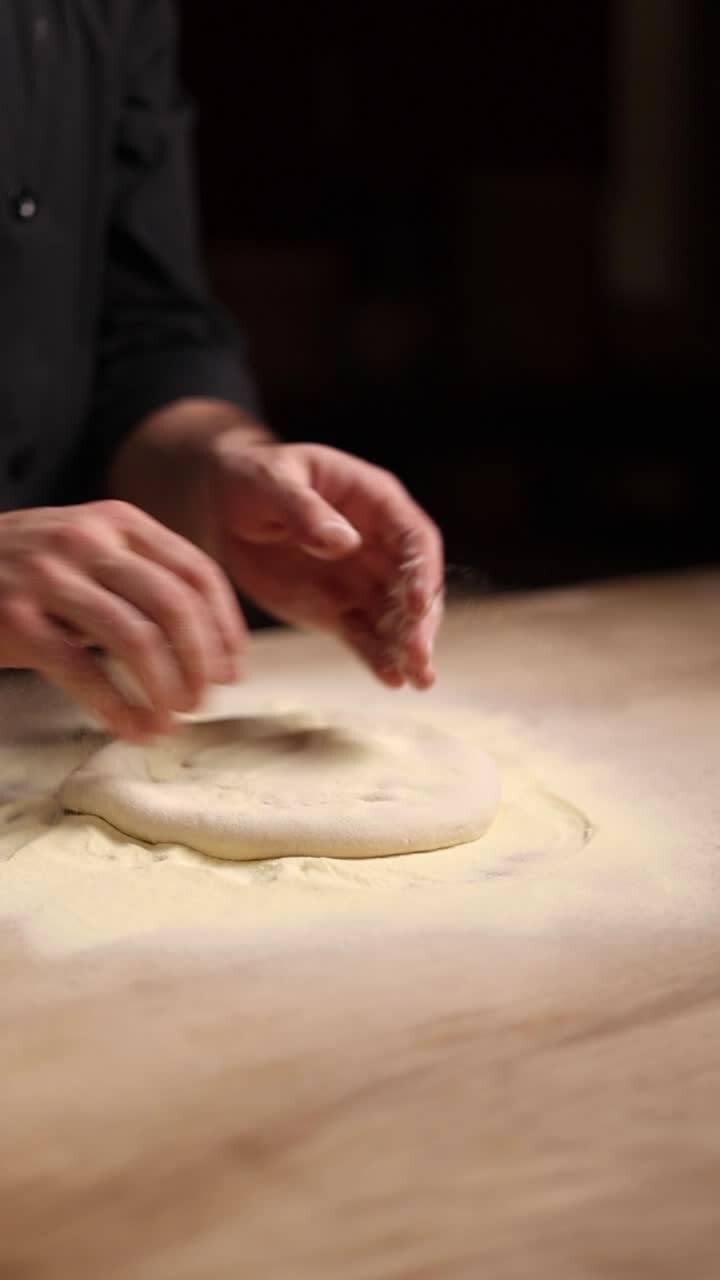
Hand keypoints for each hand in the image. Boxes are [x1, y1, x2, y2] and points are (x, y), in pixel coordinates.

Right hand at [0, 501, 245, 739]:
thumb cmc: (24, 570)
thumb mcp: (85, 548)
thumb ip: (139, 575)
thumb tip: (208, 644)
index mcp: (117, 521)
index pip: (196, 572)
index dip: (225, 627)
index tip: (232, 669)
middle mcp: (87, 540)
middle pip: (175, 607)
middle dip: (199, 664)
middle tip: (201, 700)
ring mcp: (48, 576)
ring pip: (137, 639)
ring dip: (165, 689)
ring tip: (169, 719)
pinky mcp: (16, 619)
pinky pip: (85, 672)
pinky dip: (119, 709)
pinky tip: (133, 729)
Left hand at [213, 438, 443, 688]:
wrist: (222, 507)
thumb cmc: (252, 479)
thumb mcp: (272, 482)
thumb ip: (304, 510)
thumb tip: (344, 542)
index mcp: (374, 501)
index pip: (414, 538)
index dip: (422, 571)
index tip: (418, 604)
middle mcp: (379, 543)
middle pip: (415, 584)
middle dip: (420, 621)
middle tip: (419, 656)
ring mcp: (361, 580)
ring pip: (396, 617)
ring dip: (408, 647)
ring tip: (418, 680)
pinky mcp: (338, 610)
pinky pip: (364, 636)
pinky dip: (378, 657)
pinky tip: (390, 680)